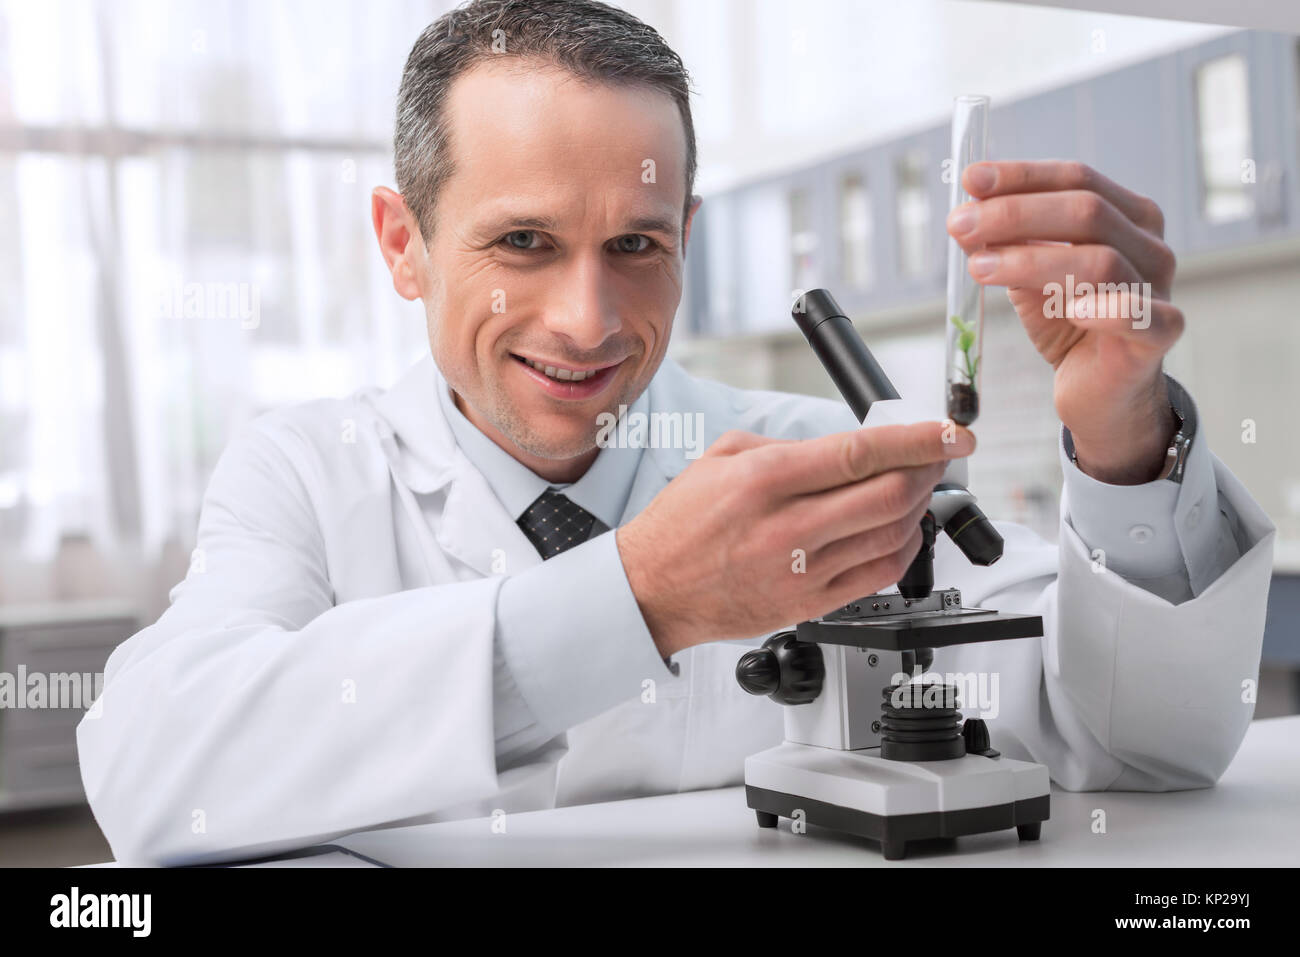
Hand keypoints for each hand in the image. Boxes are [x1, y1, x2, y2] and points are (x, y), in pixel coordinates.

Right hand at [616, 421, 973, 656]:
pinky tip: (899, 530)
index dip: (918, 440)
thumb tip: (846, 446)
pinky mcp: (809, 604)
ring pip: (892, 534)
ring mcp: (801, 570)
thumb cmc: (681, 524)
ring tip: (915, 488)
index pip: (860, 453)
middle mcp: (787, 526)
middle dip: (928, 469)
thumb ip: (785, 445)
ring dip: (918, 506)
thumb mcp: (721, 458)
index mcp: (765, 480)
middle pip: (889, 494)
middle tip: (936, 456)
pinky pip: (880, 575)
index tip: (949, 432)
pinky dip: (904, 547)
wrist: (652, 589)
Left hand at [947, 160, 1180, 483]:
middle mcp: (1149, 245)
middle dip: (1015, 214)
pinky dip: (1105, 310)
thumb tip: (965, 217)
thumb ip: (1006, 244)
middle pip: (1087, 211)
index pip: (1076, 179)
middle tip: (960, 225)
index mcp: (1126, 217)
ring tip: (980, 268)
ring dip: (1033, 260)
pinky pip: (1138, 316)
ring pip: (1101, 261)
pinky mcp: (1159, 335)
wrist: (1098, 390)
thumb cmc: (1067, 324)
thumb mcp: (1029, 276)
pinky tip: (1070, 310)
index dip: (1022, 176)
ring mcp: (1159, 288)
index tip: (970, 180)